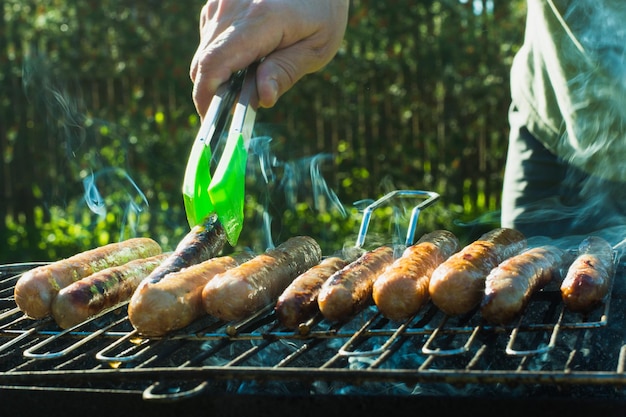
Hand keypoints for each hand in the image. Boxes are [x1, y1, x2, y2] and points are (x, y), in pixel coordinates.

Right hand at [190, 0, 348, 116]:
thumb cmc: (323, 10)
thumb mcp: (317, 47)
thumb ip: (286, 72)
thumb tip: (262, 98)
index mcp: (260, 19)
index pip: (214, 63)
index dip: (206, 97)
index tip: (213, 119)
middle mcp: (233, 5)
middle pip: (204, 61)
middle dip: (215, 90)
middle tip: (241, 103)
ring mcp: (223, 0)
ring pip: (204, 50)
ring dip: (220, 71)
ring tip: (255, 70)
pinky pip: (209, 35)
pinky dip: (222, 52)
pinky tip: (250, 51)